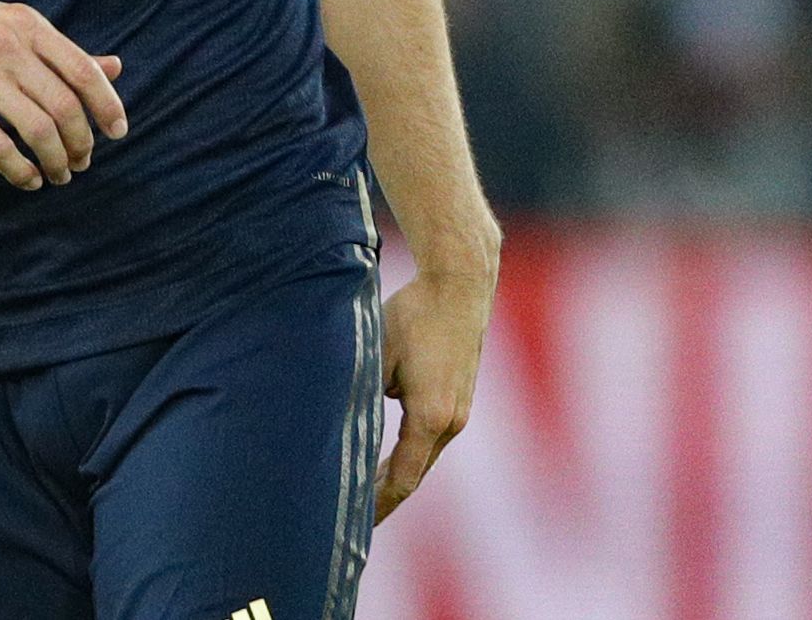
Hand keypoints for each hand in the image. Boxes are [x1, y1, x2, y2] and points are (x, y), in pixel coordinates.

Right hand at [0, 0, 125, 188]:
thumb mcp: (12, 26)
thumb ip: (60, 52)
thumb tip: (115, 68)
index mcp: (27, 26)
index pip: (83, 71)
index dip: (107, 106)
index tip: (117, 133)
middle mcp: (7, 47)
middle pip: (64, 107)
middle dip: (81, 143)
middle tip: (82, 162)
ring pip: (37, 131)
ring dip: (56, 161)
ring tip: (58, 174)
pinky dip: (21, 171)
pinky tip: (28, 179)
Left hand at [373, 267, 494, 521]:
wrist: (459, 289)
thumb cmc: (413, 316)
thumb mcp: (377, 353)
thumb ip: (364, 390)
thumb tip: (352, 417)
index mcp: (430, 416)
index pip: (401, 477)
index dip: (377, 503)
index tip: (356, 522)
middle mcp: (451, 423)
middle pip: (413, 474)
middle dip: (383, 498)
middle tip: (353, 523)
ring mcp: (459, 414)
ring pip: (423, 458)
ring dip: (395, 476)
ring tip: (364, 498)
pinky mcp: (459, 401)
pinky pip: (430, 440)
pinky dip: (407, 456)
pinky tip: (386, 461)